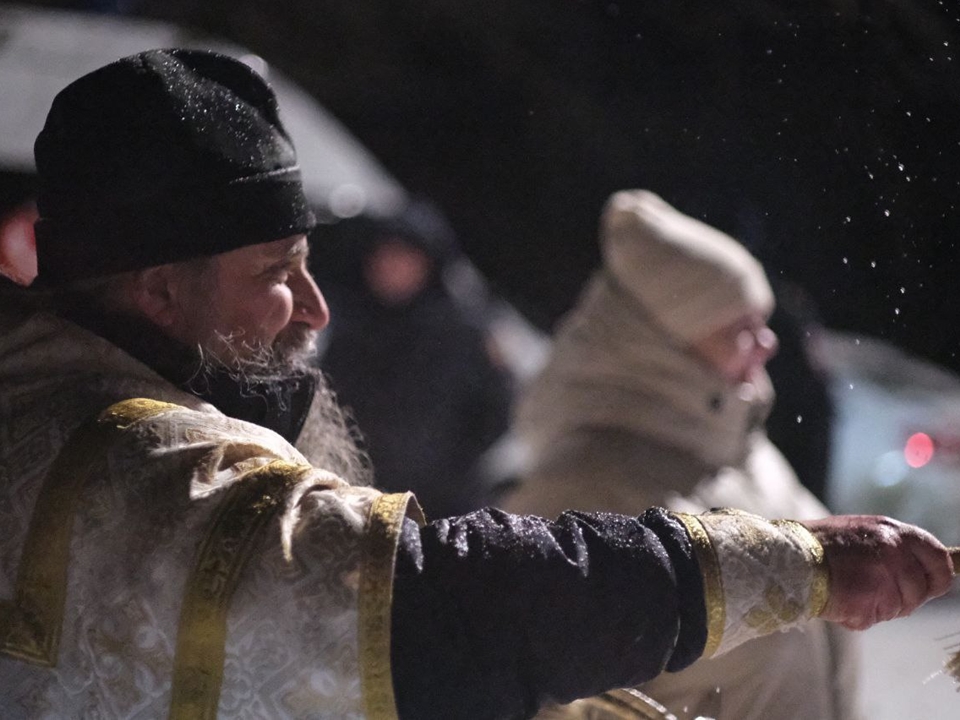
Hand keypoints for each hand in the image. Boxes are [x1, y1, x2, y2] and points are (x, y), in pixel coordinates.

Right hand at [801, 515, 953, 630]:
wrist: (789, 557)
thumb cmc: (819, 545)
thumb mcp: (862, 532)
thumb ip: (893, 547)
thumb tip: (922, 571)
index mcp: (893, 531)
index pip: (939, 558)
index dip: (938, 576)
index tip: (930, 586)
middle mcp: (894, 551)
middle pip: (923, 589)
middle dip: (906, 598)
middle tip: (879, 593)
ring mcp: (884, 576)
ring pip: (901, 607)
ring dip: (881, 607)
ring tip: (851, 590)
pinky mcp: (871, 600)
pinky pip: (877, 617)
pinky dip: (860, 615)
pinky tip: (841, 599)